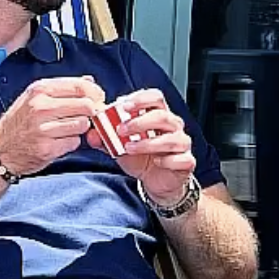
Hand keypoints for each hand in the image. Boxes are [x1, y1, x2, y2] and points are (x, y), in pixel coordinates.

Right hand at [0, 75, 108, 177]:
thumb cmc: (19, 123)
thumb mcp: (35, 98)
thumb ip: (63, 89)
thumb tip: (90, 82)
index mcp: (40, 90)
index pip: (80, 86)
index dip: (95, 94)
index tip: (98, 100)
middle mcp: (40, 107)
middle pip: (86, 105)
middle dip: (91, 113)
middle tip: (87, 118)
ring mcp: (43, 128)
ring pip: (82, 125)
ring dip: (80, 129)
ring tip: (66, 130)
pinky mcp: (47, 148)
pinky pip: (74, 143)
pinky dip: (71, 144)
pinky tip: (58, 142)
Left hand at [86, 87, 195, 204]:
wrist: (155, 181)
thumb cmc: (141, 157)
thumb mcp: (119, 146)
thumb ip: (105, 138)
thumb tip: (92, 133)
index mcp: (158, 115)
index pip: (155, 98)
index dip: (140, 99)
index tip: (122, 105)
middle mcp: (173, 126)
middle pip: (162, 116)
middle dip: (139, 122)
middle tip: (120, 130)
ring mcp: (182, 144)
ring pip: (171, 138)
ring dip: (147, 143)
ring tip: (129, 148)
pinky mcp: (187, 162)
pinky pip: (180, 159)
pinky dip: (166, 160)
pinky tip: (156, 162)